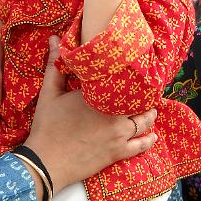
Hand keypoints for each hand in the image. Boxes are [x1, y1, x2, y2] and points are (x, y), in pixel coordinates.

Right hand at [25, 37, 157, 193]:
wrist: (47, 161)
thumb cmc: (47, 126)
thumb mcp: (49, 93)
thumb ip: (54, 65)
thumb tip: (53, 39)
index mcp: (99, 95)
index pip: (123, 81)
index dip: (133, 75)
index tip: (137, 69)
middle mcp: (114, 113)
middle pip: (138, 101)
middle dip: (144, 95)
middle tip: (148, 89)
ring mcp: (118, 134)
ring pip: (144, 122)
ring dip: (149, 115)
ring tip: (152, 109)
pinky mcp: (118, 152)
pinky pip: (140, 146)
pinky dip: (149, 140)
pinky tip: (153, 136)